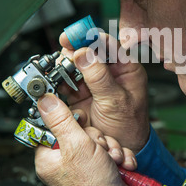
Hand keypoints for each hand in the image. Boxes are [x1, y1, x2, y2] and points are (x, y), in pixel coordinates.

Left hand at [34, 94, 136, 185]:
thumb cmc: (92, 185)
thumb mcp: (75, 145)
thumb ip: (61, 120)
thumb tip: (45, 101)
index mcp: (50, 157)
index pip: (54, 127)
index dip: (70, 122)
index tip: (79, 123)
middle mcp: (66, 161)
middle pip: (81, 131)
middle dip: (97, 138)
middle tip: (98, 146)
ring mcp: (84, 164)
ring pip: (99, 140)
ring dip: (111, 147)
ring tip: (112, 159)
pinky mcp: (101, 167)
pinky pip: (111, 150)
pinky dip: (119, 156)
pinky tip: (120, 164)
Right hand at [58, 32, 149, 153]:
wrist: (120, 150)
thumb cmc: (129, 126)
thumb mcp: (117, 101)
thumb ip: (100, 78)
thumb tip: (84, 55)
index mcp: (125, 69)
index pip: (107, 44)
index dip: (89, 37)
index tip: (74, 36)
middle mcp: (108, 73)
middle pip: (87, 52)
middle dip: (74, 50)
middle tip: (64, 53)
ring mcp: (93, 83)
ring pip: (75, 65)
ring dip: (65, 65)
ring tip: (60, 68)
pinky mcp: (80, 94)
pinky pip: (66, 81)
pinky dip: (59, 80)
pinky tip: (56, 80)